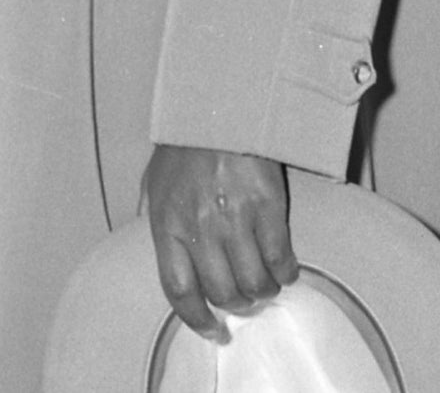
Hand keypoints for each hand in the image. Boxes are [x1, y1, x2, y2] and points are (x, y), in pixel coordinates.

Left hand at [142, 145, 298, 343]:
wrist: (217, 108)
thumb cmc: (183, 146)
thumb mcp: (154, 182)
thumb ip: (153, 217)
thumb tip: (158, 250)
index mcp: (167, 224)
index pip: (179, 291)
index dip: (197, 319)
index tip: (213, 330)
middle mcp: (200, 228)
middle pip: (222, 293)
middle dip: (236, 304)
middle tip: (244, 297)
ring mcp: (235, 220)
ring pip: (255, 284)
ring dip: (263, 291)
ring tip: (264, 281)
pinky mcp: (268, 209)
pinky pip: (281, 260)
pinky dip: (286, 272)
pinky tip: (284, 267)